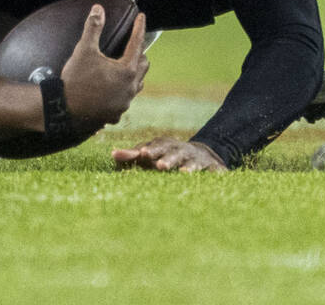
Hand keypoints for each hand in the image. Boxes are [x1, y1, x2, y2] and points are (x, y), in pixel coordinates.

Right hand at [59, 6, 149, 127]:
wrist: (64, 110)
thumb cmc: (76, 79)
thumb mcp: (84, 50)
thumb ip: (93, 28)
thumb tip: (98, 9)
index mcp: (126, 71)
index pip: (137, 43)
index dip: (139, 28)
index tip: (141, 17)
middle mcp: (130, 88)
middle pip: (143, 65)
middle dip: (139, 53)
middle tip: (132, 45)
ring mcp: (124, 103)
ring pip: (137, 84)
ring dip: (133, 74)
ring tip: (124, 67)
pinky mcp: (115, 114)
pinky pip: (125, 100)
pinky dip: (122, 91)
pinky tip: (114, 89)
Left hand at [111, 137, 227, 172]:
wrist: (201, 155)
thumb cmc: (167, 156)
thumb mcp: (151, 154)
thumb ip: (132, 155)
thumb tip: (113, 154)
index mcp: (164, 145)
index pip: (155, 146)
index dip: (150, 150)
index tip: (142, 154)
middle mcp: (180, 150)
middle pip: (173, 152)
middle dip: (167, 158)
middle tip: (160, 166)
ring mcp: (196, 159)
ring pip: (191, 162)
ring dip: (188, 167)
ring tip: (183, 173)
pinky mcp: (211, 168)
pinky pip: (210, 171)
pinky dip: (210, 174)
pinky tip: (210, 179)